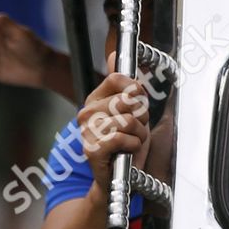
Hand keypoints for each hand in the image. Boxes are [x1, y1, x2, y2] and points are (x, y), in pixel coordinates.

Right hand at [78, 55, 150, 190]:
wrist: (117, 176)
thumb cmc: (124, 142)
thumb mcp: (128, 108)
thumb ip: (123, 83)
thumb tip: (113, 53)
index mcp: (95, 99)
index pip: (119, 79)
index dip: (136, 91)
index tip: (137, 104)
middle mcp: (87, 113)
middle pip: (128, 100)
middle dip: (141, 116)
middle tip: (135, 128)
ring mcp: (87, 132)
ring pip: (128, 120)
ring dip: (139, 134)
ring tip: (132, 141)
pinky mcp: (92, 150)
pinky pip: (122, 138)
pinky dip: (133, 145)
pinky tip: (128, 150)